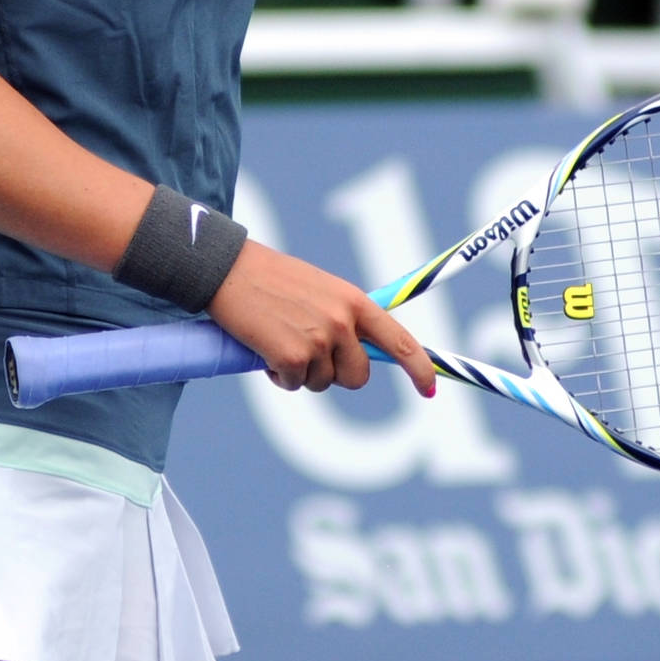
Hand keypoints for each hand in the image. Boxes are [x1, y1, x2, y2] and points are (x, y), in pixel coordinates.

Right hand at [209, 242, 437, 397]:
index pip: (400, 340)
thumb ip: (343, 319)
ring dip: (301, 373)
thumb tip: (356, 360)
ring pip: (321, 384)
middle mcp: (342, 322)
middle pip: (357, 377)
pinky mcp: (291, 356)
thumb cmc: (273, 280)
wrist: (229, 270)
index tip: (430, 390)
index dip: (420, 368)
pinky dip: (278, 376)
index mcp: (354, 301)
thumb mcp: (321, 291)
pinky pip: (293, 385)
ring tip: (280, 341)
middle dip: (335, 375)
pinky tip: (265, 349)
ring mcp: (318, 340)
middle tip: (309, 355)